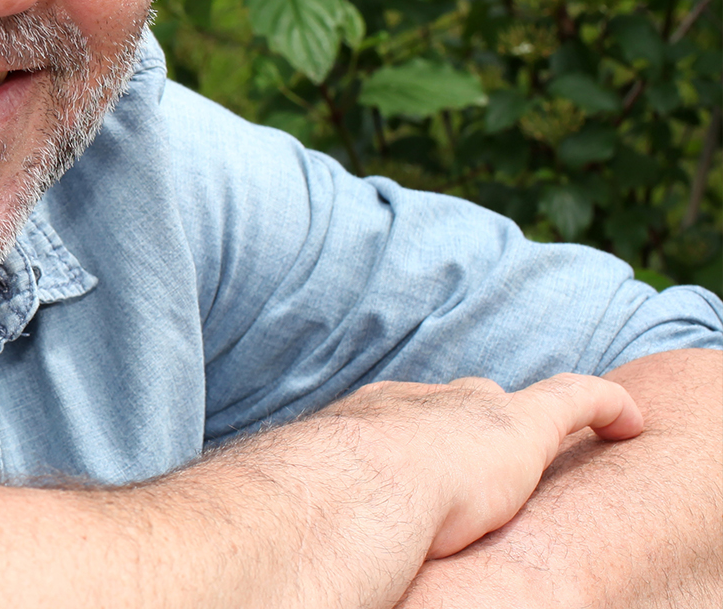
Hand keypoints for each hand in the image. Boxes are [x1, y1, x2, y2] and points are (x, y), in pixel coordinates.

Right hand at [321, 373, 642, 560]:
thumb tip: (325, 554)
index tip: (426, 467)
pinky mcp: (524, 425)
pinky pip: (578, 400)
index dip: (419, 440)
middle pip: (456, 405)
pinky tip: (629, 423)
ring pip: (509, 404)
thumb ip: (337, 513)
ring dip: (528, 422)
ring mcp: (471, 408)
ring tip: (553, 442)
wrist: (357, 487)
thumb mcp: (326, 504)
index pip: (405, 419)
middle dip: (467, 425)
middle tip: (480, 461)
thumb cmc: (330, 510)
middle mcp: (419, 403)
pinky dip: (606, 407)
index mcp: (369, 419)